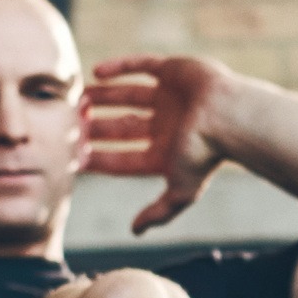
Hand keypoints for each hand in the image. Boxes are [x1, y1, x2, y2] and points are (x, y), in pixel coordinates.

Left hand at [85, 50, 236, 231]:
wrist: (227, 117)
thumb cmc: (205, 155)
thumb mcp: (180, 191)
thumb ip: (158, 212)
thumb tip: (135, 232)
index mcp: (166, 152)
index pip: (124, 157)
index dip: (98, 159)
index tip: (73, 159)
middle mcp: (167, 124)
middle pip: (123, 125)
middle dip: (97, 127)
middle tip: (70, 125)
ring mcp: (170, 96)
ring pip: (129, 95)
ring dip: (104, 96)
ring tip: (80, 97)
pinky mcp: (173, 70)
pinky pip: (142, 66)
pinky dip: (120, 67)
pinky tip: (96, 72)